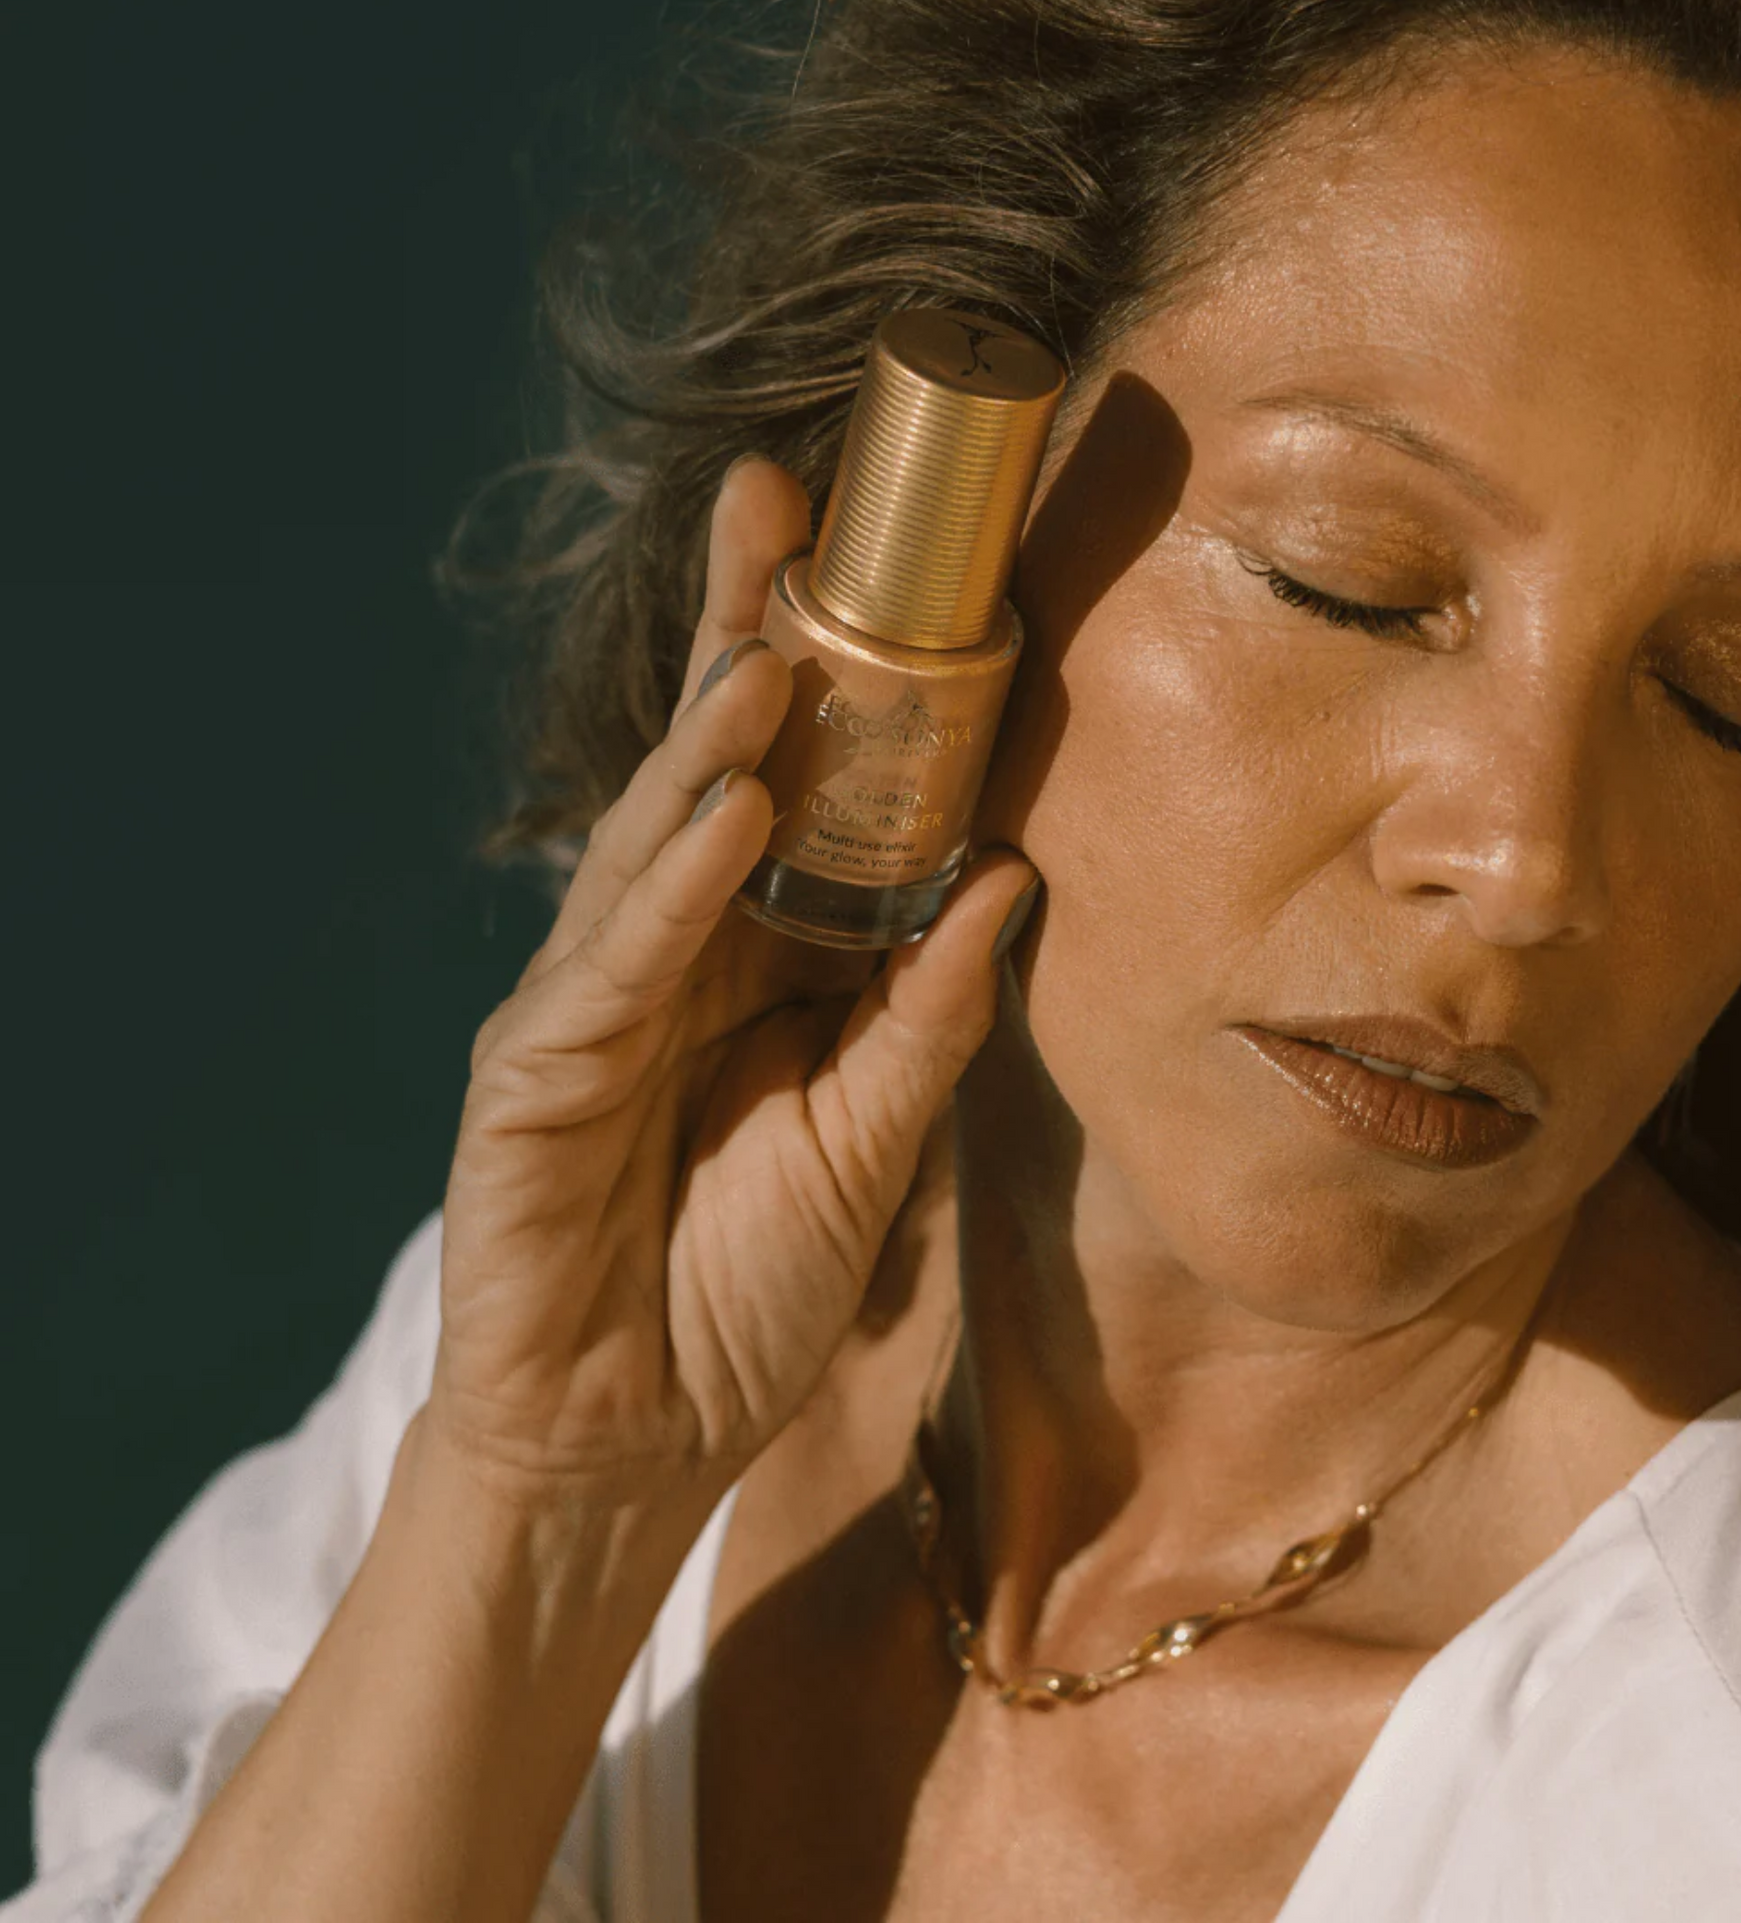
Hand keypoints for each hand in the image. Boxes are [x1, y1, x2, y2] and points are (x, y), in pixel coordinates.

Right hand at [426, 456, 1036, 1522]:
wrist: (636, 1441)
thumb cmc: (746, 1289)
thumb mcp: (871, 1137)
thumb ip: (930, 1010)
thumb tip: (1010, 871)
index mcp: (753, 958)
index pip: (790, 788)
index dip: (819, 672)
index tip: (871, 553)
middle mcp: (668, 953)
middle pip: (708, 772)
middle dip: (743, 639)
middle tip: (780, 500)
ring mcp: (590, 1004)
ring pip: (651, 843)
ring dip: (712, 742)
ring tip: (774, 649)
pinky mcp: (530, 1075)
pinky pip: (612, 965)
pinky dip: (669, 885)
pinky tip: (723, 809)